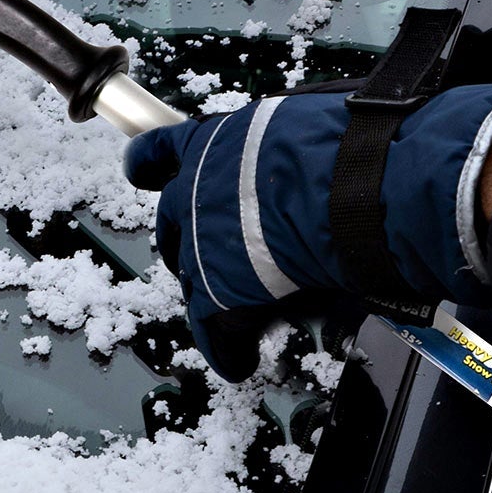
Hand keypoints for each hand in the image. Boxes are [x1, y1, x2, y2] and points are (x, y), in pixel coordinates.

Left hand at [123, 84, 491, 378]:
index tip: (142, 172)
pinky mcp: (215, 287)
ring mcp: (200, 238)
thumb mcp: (296, 129)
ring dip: (208, 290)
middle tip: (212, 253)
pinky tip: (237, 363)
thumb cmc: (344, 147)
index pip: (161, 150)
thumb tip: (303, 156)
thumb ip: (279, 149)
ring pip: (191, 271)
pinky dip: (224, 348)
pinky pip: (210, 327)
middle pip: (174, 218)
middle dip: (189, 237)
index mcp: (211, 141)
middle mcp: (194, 187)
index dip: (151, 164)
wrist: (350, 187)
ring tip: (229, 310)